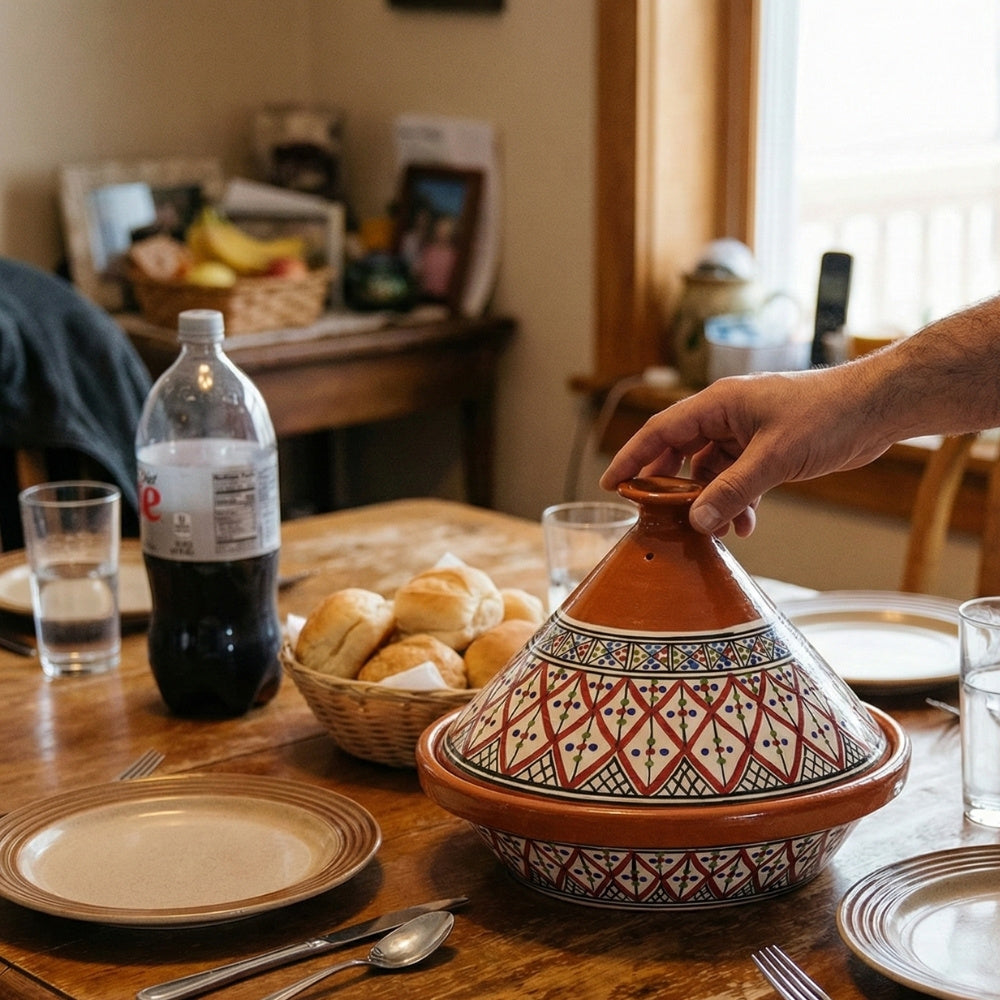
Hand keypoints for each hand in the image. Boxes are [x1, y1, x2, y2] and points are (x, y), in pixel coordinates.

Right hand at [599, 368, 892, 535]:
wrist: (877, 408)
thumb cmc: (828, 413)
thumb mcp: (774, 457)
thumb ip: (733, 490)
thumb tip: (697, 521)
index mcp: (719, 403)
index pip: (661, 431)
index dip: (633, 457)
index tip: (612, 484)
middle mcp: (727, 415)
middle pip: (681, 452)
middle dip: (669, 486)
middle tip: (655, 515)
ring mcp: (748, 432)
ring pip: (711, 471)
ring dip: (710, 501)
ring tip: (715, 531)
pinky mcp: (769, 449)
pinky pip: (738, 478)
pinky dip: (737, 502)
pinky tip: (746, 524)